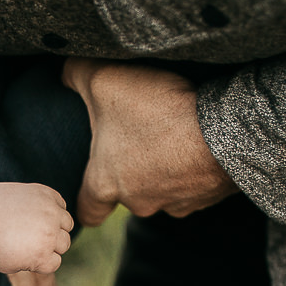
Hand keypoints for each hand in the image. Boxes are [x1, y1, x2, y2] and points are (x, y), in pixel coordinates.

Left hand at [0, 176, 74, 273]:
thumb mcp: (9, 266)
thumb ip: (32, 265)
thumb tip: (50, 257)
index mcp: (41, 256)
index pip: (55, 263)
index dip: (41, 260)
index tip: (26, 253)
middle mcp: (50, 234)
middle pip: (64, 244)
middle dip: (50, 244)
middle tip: (31, 238)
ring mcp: (50, 211)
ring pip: (67, 224)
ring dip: (56, 226)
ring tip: (38, 225)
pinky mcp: (47, 194)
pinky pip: (61, 204)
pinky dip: (54, 208)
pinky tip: (38, 211)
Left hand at [62, 59, 236, 227]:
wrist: (222, 132)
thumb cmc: (156, 111)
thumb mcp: (104, 81)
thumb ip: (75, 75)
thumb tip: (64, 74)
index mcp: (106, 183)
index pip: (88, 212)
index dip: (86, 204)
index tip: (89, 195)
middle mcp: (139, 202)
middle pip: (128, 194)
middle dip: (132, 171)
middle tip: (140, 139)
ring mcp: (175, 203)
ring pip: (163, 190)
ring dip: (165, 169)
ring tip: (173, 136)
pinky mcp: (206, 197)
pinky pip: (195, 185)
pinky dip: (194, 168)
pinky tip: (199, 142)